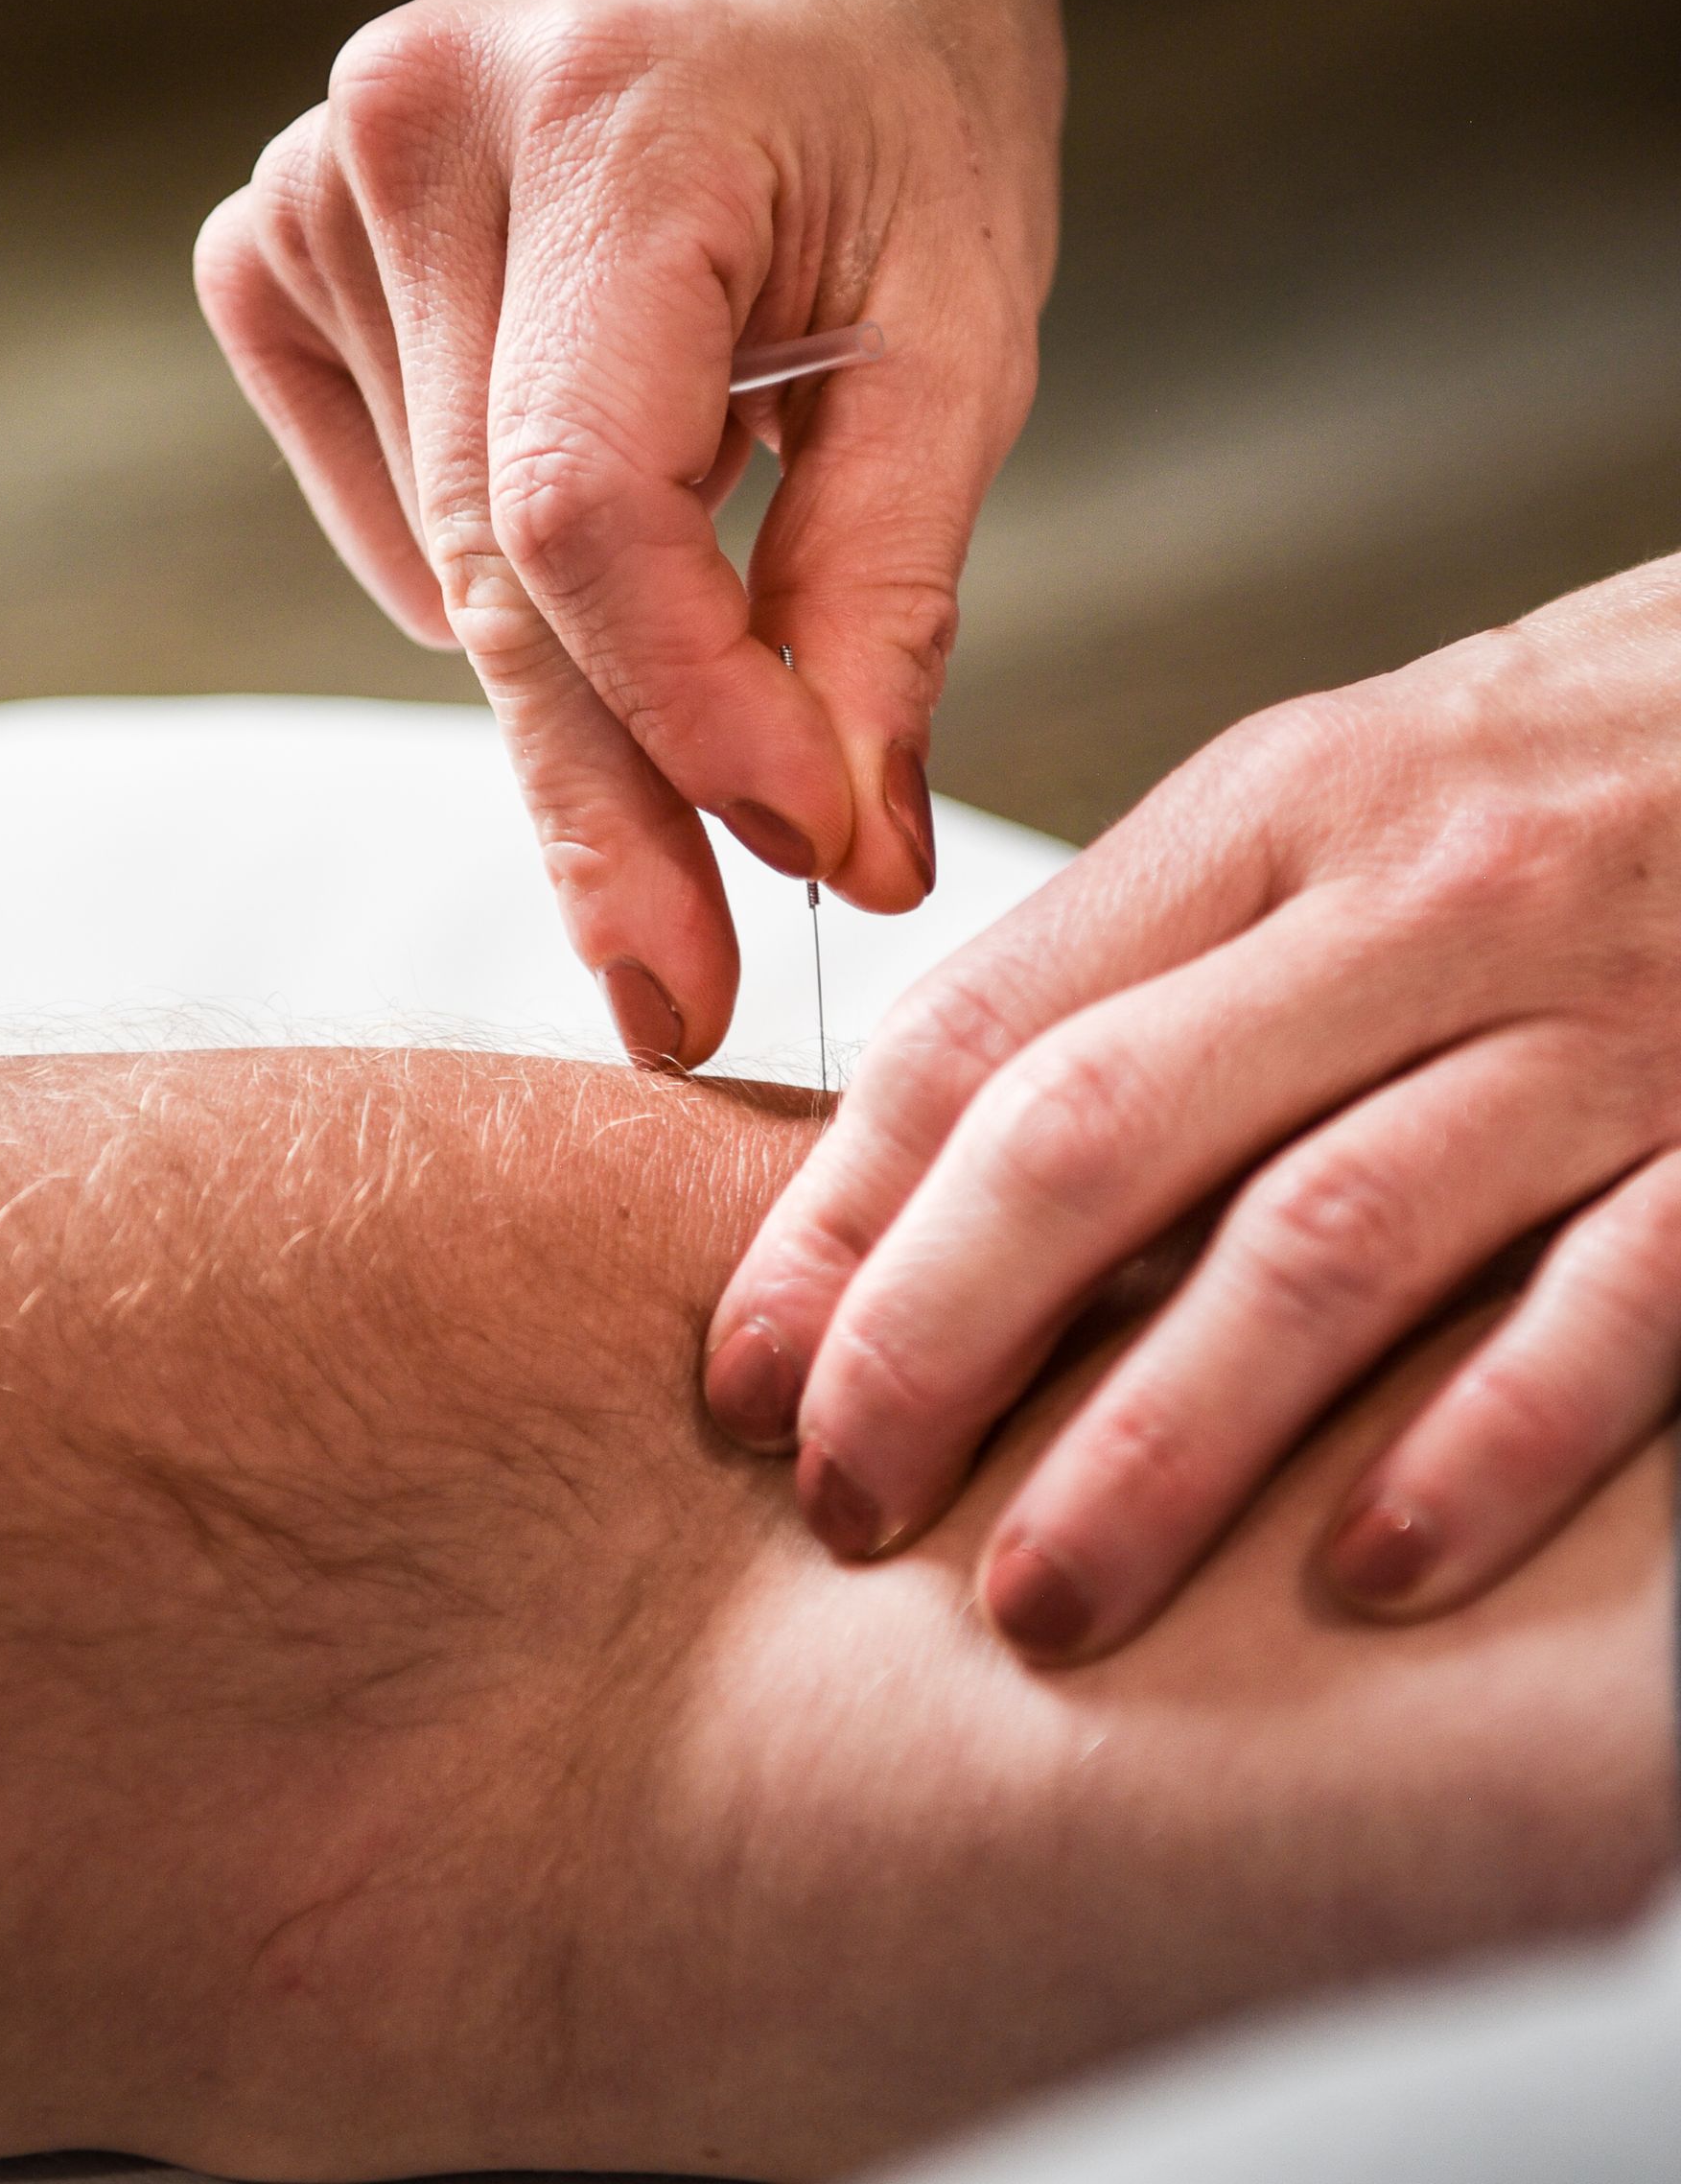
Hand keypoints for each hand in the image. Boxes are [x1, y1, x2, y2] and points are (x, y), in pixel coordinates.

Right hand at [195, 0, 1059, 1068]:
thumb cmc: (905, 103)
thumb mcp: (962, 329)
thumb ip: (886, 595)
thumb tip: (835, 849)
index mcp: (605, 122)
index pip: (588, 504)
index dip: (692, 715)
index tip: (803, 862)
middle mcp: (410, 140)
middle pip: (500, 573)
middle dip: (613, 804)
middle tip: (685, 995)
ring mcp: (309, 191)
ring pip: (444, 570)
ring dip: (587, 691)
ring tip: (725, 655)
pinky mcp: (270, 251)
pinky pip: (390, 518)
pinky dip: (502, 585)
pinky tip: (604, 507)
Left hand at [706, 560, 1680, 1657]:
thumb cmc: (1582, 753)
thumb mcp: (1347, 783)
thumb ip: (1167, 943)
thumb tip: (947, 1139)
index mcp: (1279, 808)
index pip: (994, 1024)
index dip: (841, 1212)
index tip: (752, 1365)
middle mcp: (1414, 902)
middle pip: (1104, 1131)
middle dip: (932, 1338)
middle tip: (839, 1500)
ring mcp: (1590, 1019)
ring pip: (1322, 1241)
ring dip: (1156, 1441)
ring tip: (1040, 1596)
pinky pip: (1608, 1302)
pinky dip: (1485, 1442)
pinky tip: (1371, 1567)